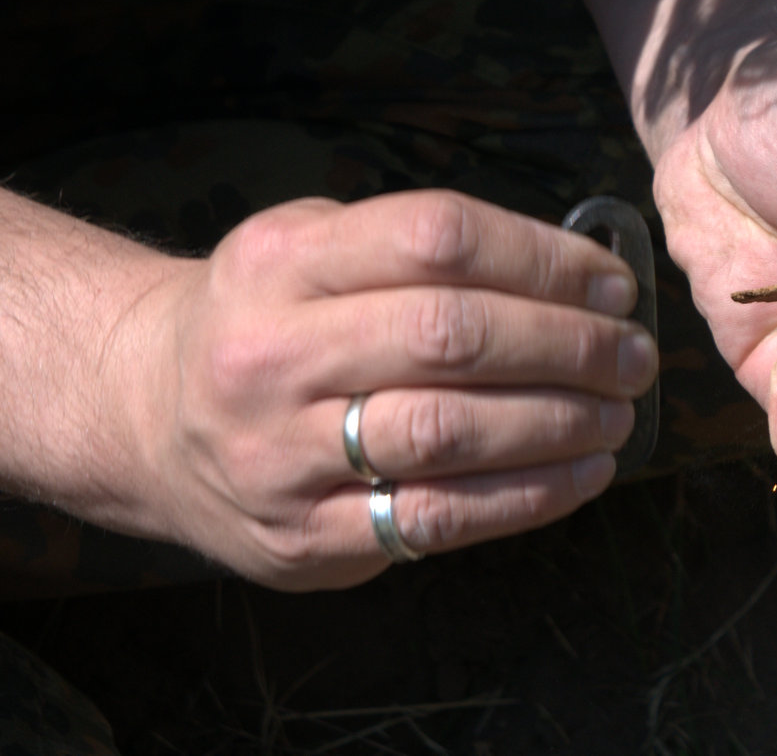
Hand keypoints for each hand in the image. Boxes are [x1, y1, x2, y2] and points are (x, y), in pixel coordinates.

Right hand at [115, 191, 656, 589]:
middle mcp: (271, 354)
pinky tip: (582, 473)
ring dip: (558, 421)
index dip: (543, 258)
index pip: (436, 238)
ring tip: (619, 412)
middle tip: (634, 353)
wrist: (142, 415)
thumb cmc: (263, 318)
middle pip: (450, 335)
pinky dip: (526, 497)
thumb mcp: (305, 246)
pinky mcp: (302, 538)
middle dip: (568, 343)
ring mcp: (280, 455)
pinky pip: (434, 518)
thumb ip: (412, 246)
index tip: (611, 281)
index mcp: (282, 261)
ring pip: (447, 433)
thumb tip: (574, 270)